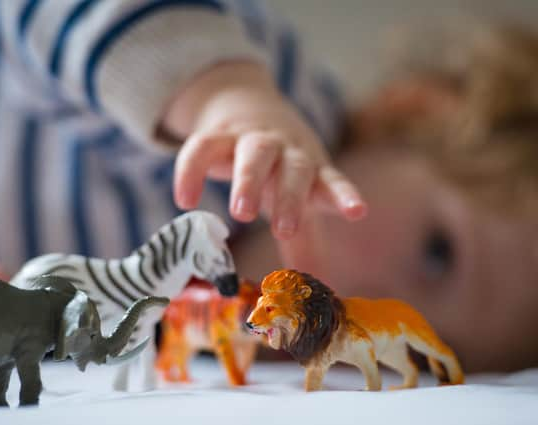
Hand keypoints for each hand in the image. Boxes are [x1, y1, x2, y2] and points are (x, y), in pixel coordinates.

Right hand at [166, 62, 365, 239]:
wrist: (247, 105)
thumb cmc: (278, 166)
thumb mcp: (296, 197)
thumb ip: (305, 241)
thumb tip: (319, 287)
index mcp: (311, 170)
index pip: (332, 182)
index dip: (344, 196)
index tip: (357, 212)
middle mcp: (286, 152)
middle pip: (294, 169)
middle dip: (291, 198)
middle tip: (284, 230)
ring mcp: (253, 139)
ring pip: (255, 153)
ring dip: (250, 181)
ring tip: (240, 215)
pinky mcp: (218, 134)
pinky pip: (204, 147)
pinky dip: (192, 172)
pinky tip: (185, 201)